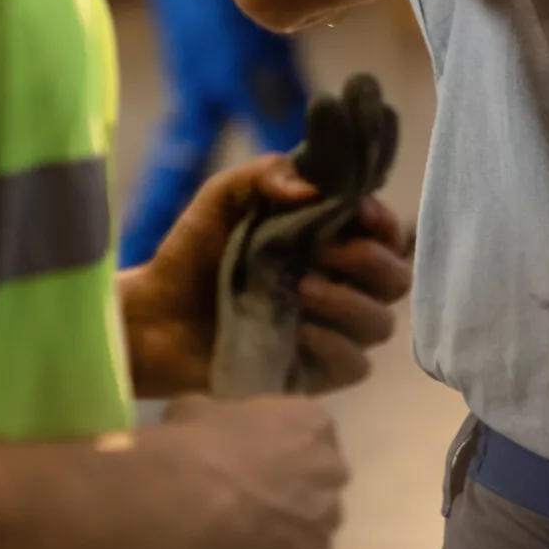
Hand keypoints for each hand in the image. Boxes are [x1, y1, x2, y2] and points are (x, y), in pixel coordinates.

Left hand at [120, 153, 412, 396]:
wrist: (151, 318)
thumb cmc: (191, 254)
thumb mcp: (223, 198)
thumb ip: (265, 174)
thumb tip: (313, 190)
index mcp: (328, 241)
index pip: (386, 233)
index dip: (384, 222)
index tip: (357, 211)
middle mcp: (339, 286)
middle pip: (396, 279)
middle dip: (369, 261)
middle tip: (323, 251)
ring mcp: (329, 333)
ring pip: (381, 324)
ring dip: (350, 302)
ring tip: (302, 288)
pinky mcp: (312, 374)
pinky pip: (354, 366)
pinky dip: (335, 345)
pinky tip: (299, 330)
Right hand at [164, 392, 348, 548]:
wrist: (198, 490)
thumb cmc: (199, 441)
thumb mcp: (199, 409)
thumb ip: (219, 417)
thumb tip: (204, 424)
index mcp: (313, 423)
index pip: (310, 439)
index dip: (282, 456)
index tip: (257, 467)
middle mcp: (332, 467)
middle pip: (319, 484)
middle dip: (293, 494)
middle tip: (254, 504)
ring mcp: (328, 515)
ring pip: (312, 528)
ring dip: (289, 532)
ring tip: (249, 538)